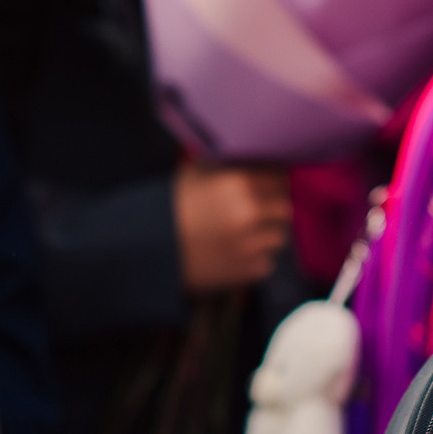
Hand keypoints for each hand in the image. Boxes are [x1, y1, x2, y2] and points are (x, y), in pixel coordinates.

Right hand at [174, 161, 292, 292]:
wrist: (148, 247)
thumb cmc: (169, 206)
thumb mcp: (194, 173)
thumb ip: (227, 167)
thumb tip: (249, 163)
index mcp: (238, 183)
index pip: (279, 177)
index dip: (272, 181)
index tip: (264, 185)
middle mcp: (251, 212)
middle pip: (284, 207)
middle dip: (272, 208)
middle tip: (256, 211)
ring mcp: (253, 244)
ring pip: (280, 236)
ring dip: (267, 234)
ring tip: (246, 234)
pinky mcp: (251, 270)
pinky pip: (268, 261)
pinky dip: (257, 257)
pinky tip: (237, 253)